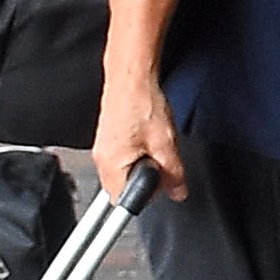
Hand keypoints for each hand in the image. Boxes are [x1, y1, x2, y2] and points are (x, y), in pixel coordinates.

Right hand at [95, 74, 183, 203]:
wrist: (131, 77)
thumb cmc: (142, 104)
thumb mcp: (165, 144)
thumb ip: (173, 174)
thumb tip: (178, 191)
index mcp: (112, 165)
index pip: (123, 202)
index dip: (146, 196)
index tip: (159, 183)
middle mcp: (102, 160)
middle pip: (123, 187)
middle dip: (145, 179)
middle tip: (160, 160)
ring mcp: (102, 148)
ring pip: (124, 172)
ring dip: (141, 165)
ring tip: (154, 144)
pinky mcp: (108, 139)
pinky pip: (122, 157)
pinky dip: (136, 153)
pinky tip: (146, 137)